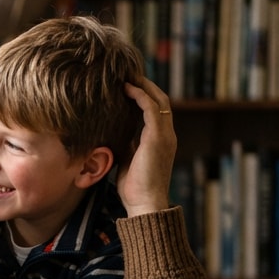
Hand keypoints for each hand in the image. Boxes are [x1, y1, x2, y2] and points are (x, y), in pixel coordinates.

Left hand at [118, 76, 177, 216]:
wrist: (146, 204)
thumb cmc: (135, 188)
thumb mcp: (128, 160)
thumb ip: (126, 144)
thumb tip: (112, 134)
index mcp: (161, 140)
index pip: (156, 111)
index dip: (144, 96)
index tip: (128, 86)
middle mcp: (166, 135)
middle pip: (160, 101)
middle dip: (146, 86)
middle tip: (128, 74)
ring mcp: (164, 135)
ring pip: (158, 100)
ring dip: (143, 86)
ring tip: (127, 75)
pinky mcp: (158, 137)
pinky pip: (151, 109)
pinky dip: (140, 96)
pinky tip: (127, 88)